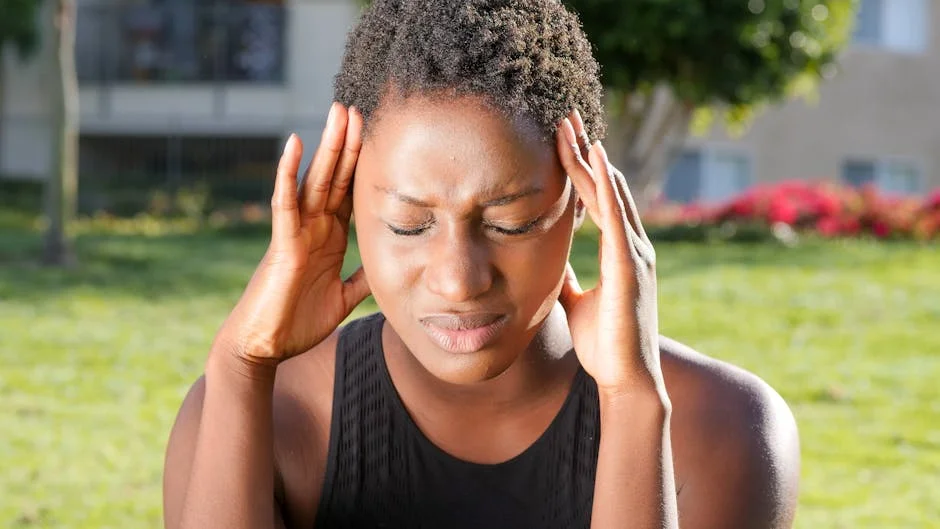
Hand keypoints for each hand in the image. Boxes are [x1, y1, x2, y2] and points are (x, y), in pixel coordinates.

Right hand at [213, 103, 370, 367]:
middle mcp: (313, 228)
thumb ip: (362, 280)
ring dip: (327, 146)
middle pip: (334, 177)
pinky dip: (289, 173)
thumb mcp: (343, 298)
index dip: (364, 165)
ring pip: (314, 180)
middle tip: (358, 107)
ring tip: (337, 112)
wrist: (263, 348)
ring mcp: (297, 232)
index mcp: (329, 238)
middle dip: (348, 143)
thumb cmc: (297, 323)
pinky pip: (286, 203)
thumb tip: (387, 268)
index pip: (350, 193)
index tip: (379, 135)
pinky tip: (295, 144)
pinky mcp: (282, 244)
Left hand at [555, 110, 664, 399]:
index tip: (562, 138)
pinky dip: (606, 188)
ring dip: (591, 159)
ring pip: (611, 195)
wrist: (624, 380)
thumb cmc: (604, 344)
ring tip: (572, 127)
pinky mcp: (630, 268)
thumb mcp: (577, 300)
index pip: (598, 198)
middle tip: (564, 115)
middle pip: (606, 186)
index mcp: (619, 251)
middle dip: (585, 150)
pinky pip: (616, 219)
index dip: (581, 167)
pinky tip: (596, 162)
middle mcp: (631, 245)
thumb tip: (548, 262)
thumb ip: (566, 277)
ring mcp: (634, 254)